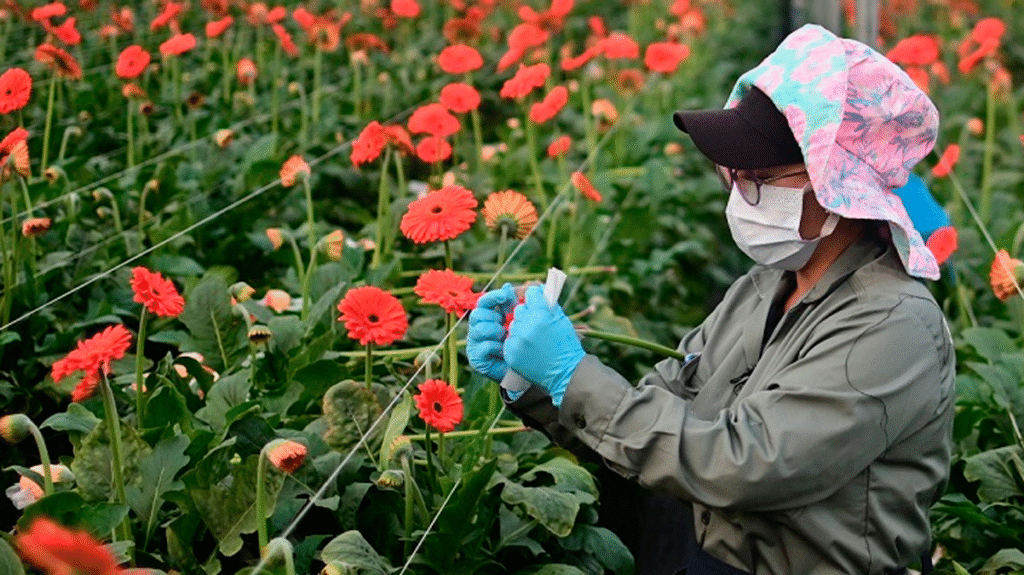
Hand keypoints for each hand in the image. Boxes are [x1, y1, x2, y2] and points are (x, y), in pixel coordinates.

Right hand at [467, 283, 515, 381]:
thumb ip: (512, 306)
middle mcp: (476, 329)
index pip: (483, 302)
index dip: (492, 297)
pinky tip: (504, 351)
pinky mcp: (475, 358)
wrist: (522, 369)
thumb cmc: (518, 343)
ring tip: (506, 338)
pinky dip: (497, 347)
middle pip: (477, 314)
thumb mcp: (517, 322)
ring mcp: (474, 344)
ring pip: (479, 329)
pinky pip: (484, 346)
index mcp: (485, 318)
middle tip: (506, 326)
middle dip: (495, 318)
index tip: (505, 295)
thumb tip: (508, 286)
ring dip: (496, 332)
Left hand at [504, 285, 584, 406]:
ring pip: (513, 325)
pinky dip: (516, 343)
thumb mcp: (561, 319)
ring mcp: (517, 340)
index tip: (537, 302)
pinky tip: (528, 349)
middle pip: (519, 309)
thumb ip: (548, 303)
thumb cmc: (566, 344)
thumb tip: (537, 289)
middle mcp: (527, 326)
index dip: (535, 297)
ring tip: (533, 340)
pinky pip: (509, 340)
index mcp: (541, 314)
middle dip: (527, 314)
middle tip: (537, 325)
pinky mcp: (511, 353)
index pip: (530, 294)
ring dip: (521, 329)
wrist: (566, 372)